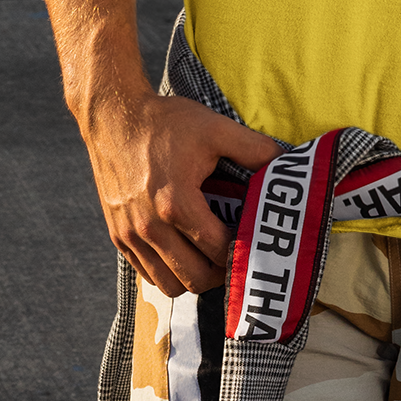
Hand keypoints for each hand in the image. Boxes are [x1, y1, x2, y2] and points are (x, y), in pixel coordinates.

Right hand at [81, 78, 277, 297]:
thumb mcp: (215, 129)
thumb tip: (287, 163)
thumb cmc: (164, 122)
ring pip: (169, 285)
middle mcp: (150, 226)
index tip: (254, 241)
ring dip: (194, 277)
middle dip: (221, 273)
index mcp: (176, 203)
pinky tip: (184, 250)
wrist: (112, 116)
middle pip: (195, 278)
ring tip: (210, 257)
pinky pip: (146, 273)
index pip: (218, 249)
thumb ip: (255, 149)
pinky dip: (168, 271)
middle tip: (235, 254)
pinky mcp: (117, 235)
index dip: (241, 251)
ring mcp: (129, 235)